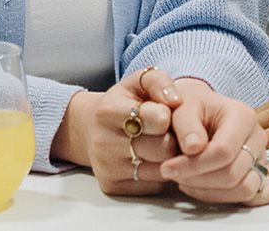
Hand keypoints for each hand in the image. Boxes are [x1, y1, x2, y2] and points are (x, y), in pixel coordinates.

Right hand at [79, 67, 183, 195]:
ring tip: (164, 144)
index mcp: (108, 111)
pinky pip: (153, 186)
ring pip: (161, 170)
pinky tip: (153, 160)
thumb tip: (176, 101)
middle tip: (171, 132)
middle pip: (163, 148)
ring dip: (169, 158)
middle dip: (173, 139)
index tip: (168, 114)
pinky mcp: (112, 186)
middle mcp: (103, 142)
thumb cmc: (124, 103)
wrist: (93, 129)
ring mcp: (106, 167)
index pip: (158, 119)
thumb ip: (159, 81)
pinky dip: (160, 174)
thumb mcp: (138, 82)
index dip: (170, 116)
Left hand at [158, 79, 268, 205]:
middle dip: (198, 180)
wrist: (199, 112)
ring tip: (186, 180)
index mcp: (243, 116)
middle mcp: (257, 137)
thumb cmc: (191, 109)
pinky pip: (256, 197)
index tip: (167, 168)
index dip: (192, 165)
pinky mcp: (260, 175)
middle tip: (173, 174)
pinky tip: (204, 189)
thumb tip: (193, 148)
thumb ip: (186, 125)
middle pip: (233, 174)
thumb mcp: (182, 107)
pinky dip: (230, 198)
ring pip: (244, 189)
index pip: (223, 152)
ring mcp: (261, 158)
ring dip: (210, 192)